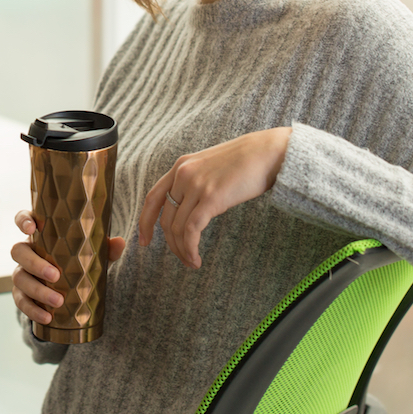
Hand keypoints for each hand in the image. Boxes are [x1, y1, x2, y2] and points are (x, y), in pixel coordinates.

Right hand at [11, 209, 125, 325]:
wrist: (70, 291)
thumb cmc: (77, 262)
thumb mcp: (91, 254)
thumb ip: (105, 248)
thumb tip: (120, 242)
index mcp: (40, 235)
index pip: (23, 220)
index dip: (23, 221)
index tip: (31, 228)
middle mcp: (26, 252)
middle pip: (18, 251)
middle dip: (35, 263)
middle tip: (56, 276)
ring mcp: (21, 273)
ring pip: (19, 278)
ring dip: (38, 291)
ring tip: (58, 301)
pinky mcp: (22, 294)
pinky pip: (21, 302)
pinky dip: (33, 310)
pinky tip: (47, 317)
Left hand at [137, 127, 291, 267]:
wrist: (268, 152)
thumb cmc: (246, 162)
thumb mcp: (211, 166)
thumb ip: (196, 183)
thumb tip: (191, 207)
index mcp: (181, 166)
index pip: (153, 197)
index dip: (145, 221)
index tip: (144, 240)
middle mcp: (183, 174)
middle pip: (165, 218)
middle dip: (170, 243)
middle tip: (181, 257)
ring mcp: (196, 185)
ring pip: (176, 227)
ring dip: (182, 250)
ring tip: (192, 262)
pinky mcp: (211, 197)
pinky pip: (191, 230)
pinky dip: (190, 248)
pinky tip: (196, 259)